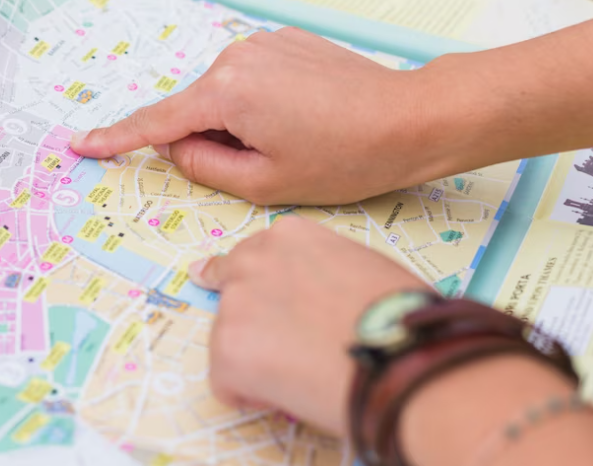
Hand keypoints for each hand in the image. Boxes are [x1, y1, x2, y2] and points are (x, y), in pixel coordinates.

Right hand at [71, 27, 440, 205]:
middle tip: (268, 162)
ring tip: (294, 138)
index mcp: (226, 93)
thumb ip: (204, 167)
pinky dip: (259, 101)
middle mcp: (235, 55)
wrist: (410, 118)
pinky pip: (250, 78)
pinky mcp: (284, 39)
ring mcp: (261, 42)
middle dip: (212, 139)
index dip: (116, 138)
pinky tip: (302, 115)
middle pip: (195, 110)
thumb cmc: (343, 159)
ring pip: (223, 95)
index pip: (156, 123)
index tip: (80, 144)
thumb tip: (175, 147)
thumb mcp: (266, 182)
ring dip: (238, 121)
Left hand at [188, 216, 423, 433]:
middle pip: (232, 292)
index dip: (265, 287)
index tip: (261, 302)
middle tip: (281, 348)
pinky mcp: (227, 348)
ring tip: (305, 374)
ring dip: (256, 359)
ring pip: (229, 338)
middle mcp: (254, 260)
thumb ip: (323, 273)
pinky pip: (226, 381)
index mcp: (290, 236)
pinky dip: (250, 395)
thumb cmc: (403, 319)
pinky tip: (291, 396)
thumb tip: (316, 300)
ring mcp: (235, 303)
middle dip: (252, 319)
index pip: (256, 256)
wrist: (405, 358)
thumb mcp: (363, 267)